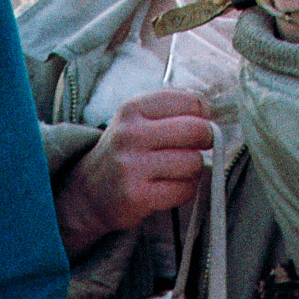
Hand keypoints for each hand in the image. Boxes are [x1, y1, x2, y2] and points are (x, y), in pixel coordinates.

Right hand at [55, 89, 211, 248]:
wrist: (88, 191)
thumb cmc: (123, 153)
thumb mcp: (135, 121)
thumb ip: (169, 112)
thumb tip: (211, 115)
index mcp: (132, 110)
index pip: (188, 101)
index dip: (203, 113)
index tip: (200, 121)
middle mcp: (130, 135)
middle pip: (196, 131)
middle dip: (206, 139)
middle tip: (197, 146)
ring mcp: (133, 166)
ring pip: (194, 163)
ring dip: (193, 169)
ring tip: (176, 170)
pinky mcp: (139, 196)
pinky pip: (185, 190)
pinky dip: (185, 190)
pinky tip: (169, 187)